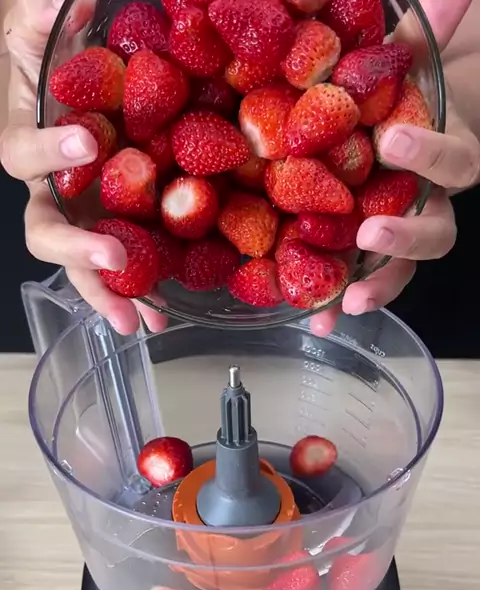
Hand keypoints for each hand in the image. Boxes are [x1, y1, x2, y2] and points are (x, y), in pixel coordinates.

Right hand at [1, 0, 166, 334]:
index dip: (48, 153)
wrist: (69, 57)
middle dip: (76, 250)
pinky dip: (142, 285)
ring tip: (138, 320)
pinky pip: (126, 255)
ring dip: (109, 291)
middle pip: (46, 230)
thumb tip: (69, 3)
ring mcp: (83, 208)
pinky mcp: (115, 217)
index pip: (21, 153)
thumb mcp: (39, 18)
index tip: (87, 143)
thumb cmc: (50, 38)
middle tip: (111, 258)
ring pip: (83, 260)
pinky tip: (163, 308)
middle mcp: (51, 184)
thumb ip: (46, 13)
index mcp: (26, 135)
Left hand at [311, 0, 479, 336]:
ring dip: (375, 287)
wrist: (399, 123)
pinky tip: (314, 317)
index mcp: (445, 156)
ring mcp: (397, 234)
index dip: (430, 154)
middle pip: (436, 233)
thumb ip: (431, 32)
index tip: (394, 139)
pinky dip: (337, 302)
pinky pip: (357, 282)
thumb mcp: (414, 58)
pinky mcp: (363, 253)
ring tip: (344, 302)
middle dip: (406, 238)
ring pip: (400, 271)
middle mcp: (428, 203)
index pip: (455, 161)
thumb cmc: (406, 90)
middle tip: (371, 234)